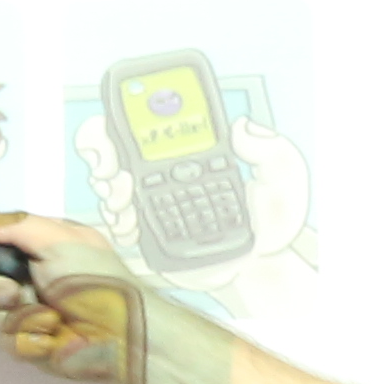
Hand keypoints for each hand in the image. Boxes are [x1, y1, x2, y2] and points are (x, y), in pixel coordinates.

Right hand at [0, 210, 138, 378]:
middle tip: (14, 293)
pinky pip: (7, 341)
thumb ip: (16, 225)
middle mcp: (26, 278)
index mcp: (34, 248)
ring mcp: (26, 313)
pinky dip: (30, 339)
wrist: (123, 335)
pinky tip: (53, 338)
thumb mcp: (60, 239)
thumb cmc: (97, 280)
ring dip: (17, 316)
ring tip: (49, 318)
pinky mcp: (30, 345)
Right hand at [75, 115, 318, 273]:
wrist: (263, 268)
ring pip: (108, 186)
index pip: (148, 121)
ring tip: (125, 201)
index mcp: (190, 151)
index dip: (121, 116)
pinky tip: (131, 225)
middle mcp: (164, 173)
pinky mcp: (147, 236)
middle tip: (112, 170)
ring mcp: (152, 204)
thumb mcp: (285, 180)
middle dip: (99, 152)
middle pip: (112, 149)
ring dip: (108, 190)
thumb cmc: (272, 222)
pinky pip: (117, 225)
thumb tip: (244, 128)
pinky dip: (117, 223)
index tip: (118, 127)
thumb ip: (273, 151)